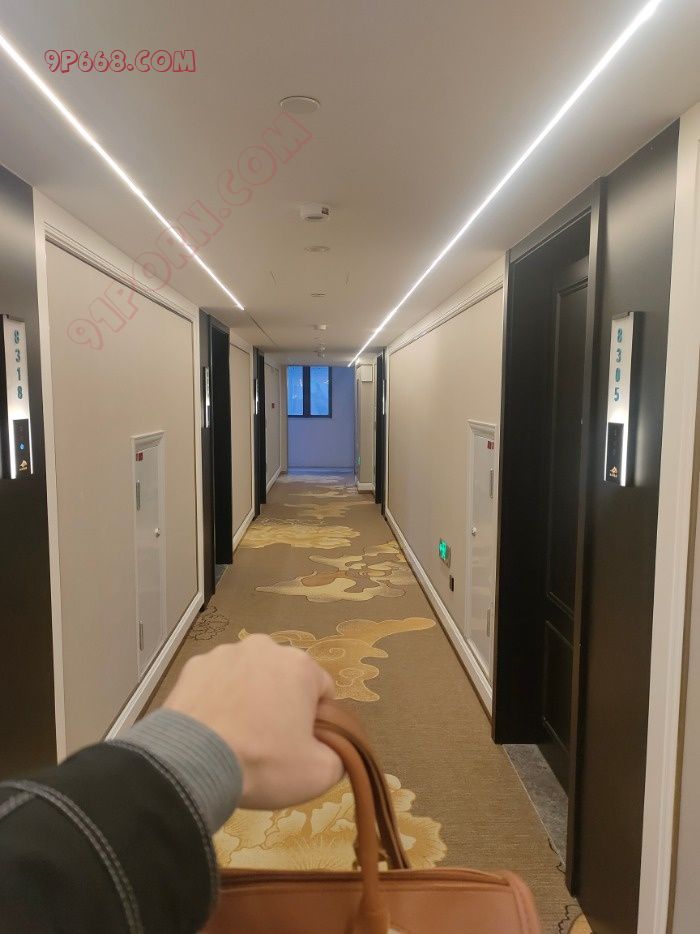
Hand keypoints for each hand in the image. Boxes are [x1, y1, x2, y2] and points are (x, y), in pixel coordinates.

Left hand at [163, 635, 342, 808]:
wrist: (191, 764)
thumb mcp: (320, 773)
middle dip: (281, 703)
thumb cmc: (263, 762)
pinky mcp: (193, 667)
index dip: (317, 720)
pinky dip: (217, 698)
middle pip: (283, 678)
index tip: (301, 744)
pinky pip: (216, 682)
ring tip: (236, 736)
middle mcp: (264, 647)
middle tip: (268, 742)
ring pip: (248, 676)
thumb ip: (340, 754)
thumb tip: (333, 747)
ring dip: (248, 697)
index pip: (323, 690)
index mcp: (300, 665)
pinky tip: (211, 727)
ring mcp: (224, 653)